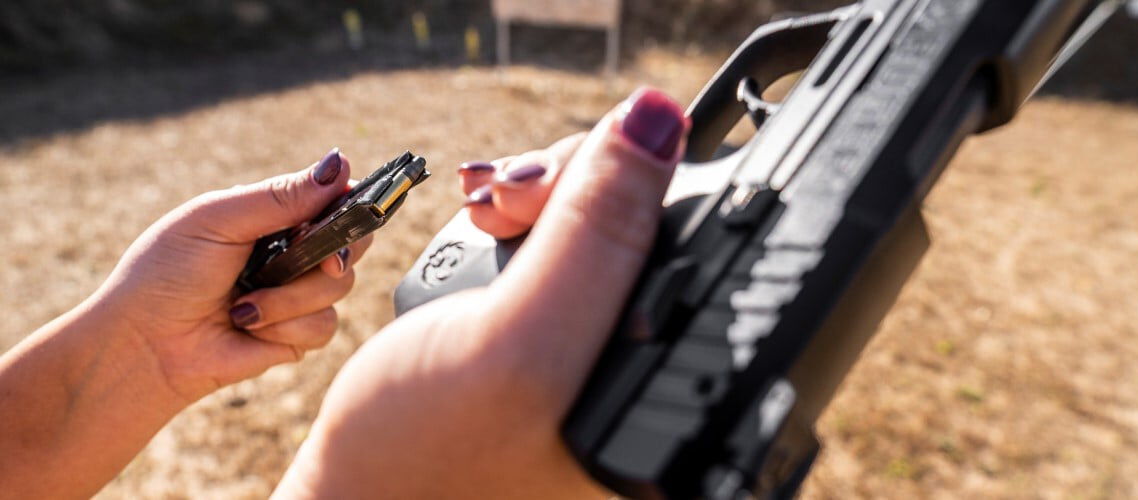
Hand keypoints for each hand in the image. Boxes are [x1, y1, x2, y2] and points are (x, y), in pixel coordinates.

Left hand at [97, 148, 371, 401]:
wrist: (144, 345)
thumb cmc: (167, 273)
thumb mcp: (219, 220)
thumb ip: (281, 197)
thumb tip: (340, 164)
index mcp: (272, 216)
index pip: (334, 199)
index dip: (350, 206)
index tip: (347, 213)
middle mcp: (292, 252)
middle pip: (352, 241)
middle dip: (335, 251)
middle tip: (321, 259)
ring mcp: (297, 294)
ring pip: (339, 286)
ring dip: (293, 297)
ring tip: (244, 306)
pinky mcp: (297, 335)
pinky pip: (325, 326)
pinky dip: (288, 327)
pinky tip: (250, 327)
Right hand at [276, 88, 687, 497]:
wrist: (347, 490)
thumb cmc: (421, 455)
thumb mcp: (517, 345)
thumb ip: (595, 239)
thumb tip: (659, 121)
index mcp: (677, 392)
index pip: (701, 243)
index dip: (631, 187)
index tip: (547, 188)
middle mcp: (654, 367)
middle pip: (649, 221)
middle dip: (573, 186)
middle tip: (506, 199)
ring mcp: (604, 345)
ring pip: (603, 222)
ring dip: (539, 193)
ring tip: (484, 212)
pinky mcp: (559, 328)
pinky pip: (564, 241)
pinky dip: (523, 216)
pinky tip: (484, 221)